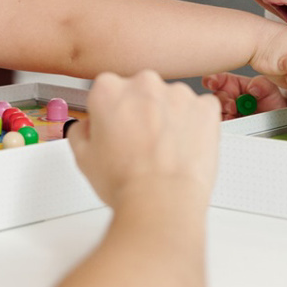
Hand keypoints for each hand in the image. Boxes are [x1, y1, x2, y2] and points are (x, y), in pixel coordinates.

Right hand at [68, 70, 220, 207]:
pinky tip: (184, 147)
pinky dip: (195, 124)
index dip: (111, 114)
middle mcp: (144, 83)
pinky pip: (200, 109)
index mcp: (109, 89)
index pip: (108, 90)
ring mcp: (178, 93)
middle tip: (140, 144)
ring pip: (171, 100)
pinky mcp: (205, 107)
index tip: (116, 128)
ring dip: (169, 117)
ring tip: (164, 151)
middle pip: (141, 91)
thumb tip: (87, 127)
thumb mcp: (83, 158)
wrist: (162, 202)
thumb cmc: (125, 183)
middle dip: (141, 112)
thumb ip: (81, 131)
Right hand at [202, 73, 286, 118]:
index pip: (217, 79)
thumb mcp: (270, 89)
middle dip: (222, 101)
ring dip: (224, 115)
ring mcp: (226, 113)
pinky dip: (227, 125)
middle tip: (232, 107)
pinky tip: (235, 124)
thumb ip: (262, 84)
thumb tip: (252, 87)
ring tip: (236, 117)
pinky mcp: (229, 126)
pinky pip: (223, 126)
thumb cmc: (271, 101)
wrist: (278, 121)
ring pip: (217, 113)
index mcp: (232, 84)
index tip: (213, 83)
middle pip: (215, 97)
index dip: (212, 79)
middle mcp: (226, 98)